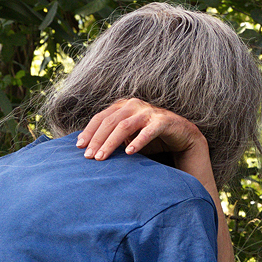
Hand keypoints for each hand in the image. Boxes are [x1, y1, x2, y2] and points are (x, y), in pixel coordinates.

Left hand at [76, 97, 205, 166]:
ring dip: (111, 143)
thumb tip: (88, 149)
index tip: (79, 146)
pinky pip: (148, 131)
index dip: (89, 131)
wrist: (182, 135)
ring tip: (103, 157)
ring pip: (124, 126)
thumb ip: (112, 137)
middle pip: (110, 122)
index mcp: (123, 106)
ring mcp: (149, 111)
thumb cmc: (151, 136)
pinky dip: (138, 141)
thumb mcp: (128, 136)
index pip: (100, 117)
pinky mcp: (163, 121)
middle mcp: (134, 105)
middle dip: (97, 140)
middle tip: (89, 156)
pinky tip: (129, 152)